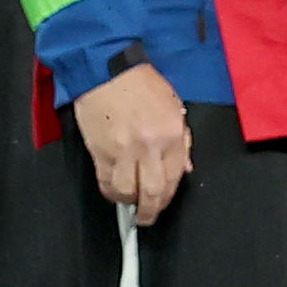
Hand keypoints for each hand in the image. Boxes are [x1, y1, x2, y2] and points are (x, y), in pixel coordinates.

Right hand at [76, 62, 192, 224]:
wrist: (106, 69)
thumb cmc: (140, 83)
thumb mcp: (172, 105)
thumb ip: (182, 137)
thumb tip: (185, 168)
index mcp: (172, 133)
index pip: (176, 175)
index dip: (170, 194)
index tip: (164, 200)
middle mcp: (150, 146)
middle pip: (154, 191)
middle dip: (153, 210)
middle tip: (148, 217)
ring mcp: (124, 151)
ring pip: (129, 192)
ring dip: (130, 202)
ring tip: (130, 202)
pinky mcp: (101, 152)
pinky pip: (106, 183)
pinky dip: (111, 192)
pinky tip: (114, 191)